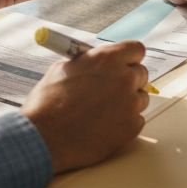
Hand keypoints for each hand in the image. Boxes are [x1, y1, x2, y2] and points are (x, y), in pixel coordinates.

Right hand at [21, 40, 150, 173]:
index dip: (129, 57)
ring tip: (102, 112)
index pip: (136, 49)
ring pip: (140, 98)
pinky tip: (104, 126)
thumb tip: (97, 63)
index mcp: (107, 58)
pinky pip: (137, 120)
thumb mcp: (64, 70)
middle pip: (141, 74)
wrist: (44, 138)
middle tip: (111, 90)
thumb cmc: (48, 104)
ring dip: (127, 103)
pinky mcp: (132, 127)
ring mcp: (130, 103)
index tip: (124, 64)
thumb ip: (88, 63)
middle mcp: (124, 78)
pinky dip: (124, 123)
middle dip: (129, 80)